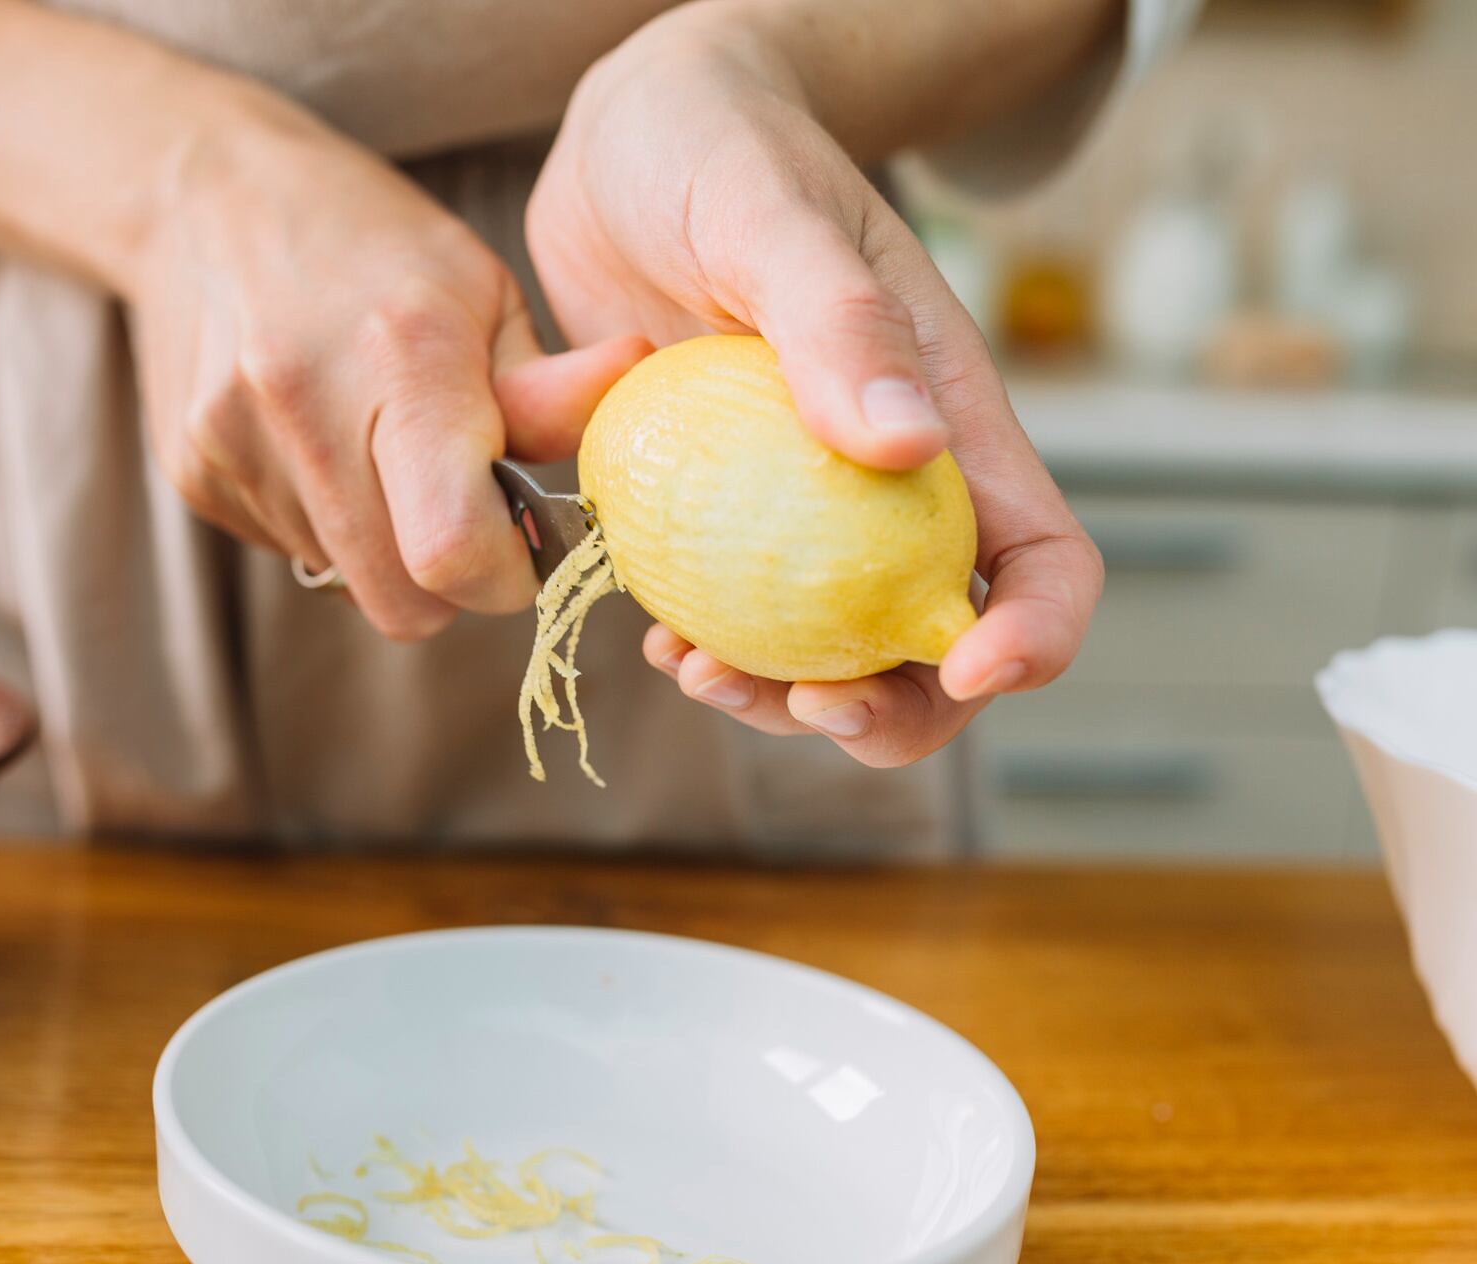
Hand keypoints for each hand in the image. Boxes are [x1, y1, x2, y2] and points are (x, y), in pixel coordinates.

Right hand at [127, 90, 645, 639]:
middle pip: (399, 602)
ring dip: (383, 546)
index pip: (451, 551)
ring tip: (379, 448)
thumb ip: (549, 394)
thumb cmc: (372, 241)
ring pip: (346, 584)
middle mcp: (304, 409)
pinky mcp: (193, 475)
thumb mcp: (482, 291)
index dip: (502, 577)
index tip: (521, 546)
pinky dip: (326, 520)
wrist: (204, 196)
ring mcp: (234, 448)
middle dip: (448, 581)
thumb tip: (629, 449)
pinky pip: (292, 550)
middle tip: (463, 510)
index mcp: (402, 359)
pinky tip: (321, 440)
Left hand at [527, 11, 1100, 764]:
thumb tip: (905, 448)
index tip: (973, 670)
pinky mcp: (714, 515)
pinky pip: (729, 618)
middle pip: (934, 648)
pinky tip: (650, 635)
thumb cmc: (722, 149)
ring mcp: (797, 511)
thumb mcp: (775, 215)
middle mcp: (888, 487)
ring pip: (827, 654)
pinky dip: (706, 652)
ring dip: (776, 698)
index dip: (1033, 637)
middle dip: (892, 713)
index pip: (1041, 560)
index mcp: (947, 424)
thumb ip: (840, 320)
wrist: (630, 142)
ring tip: (690, 668)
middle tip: (797, 699)